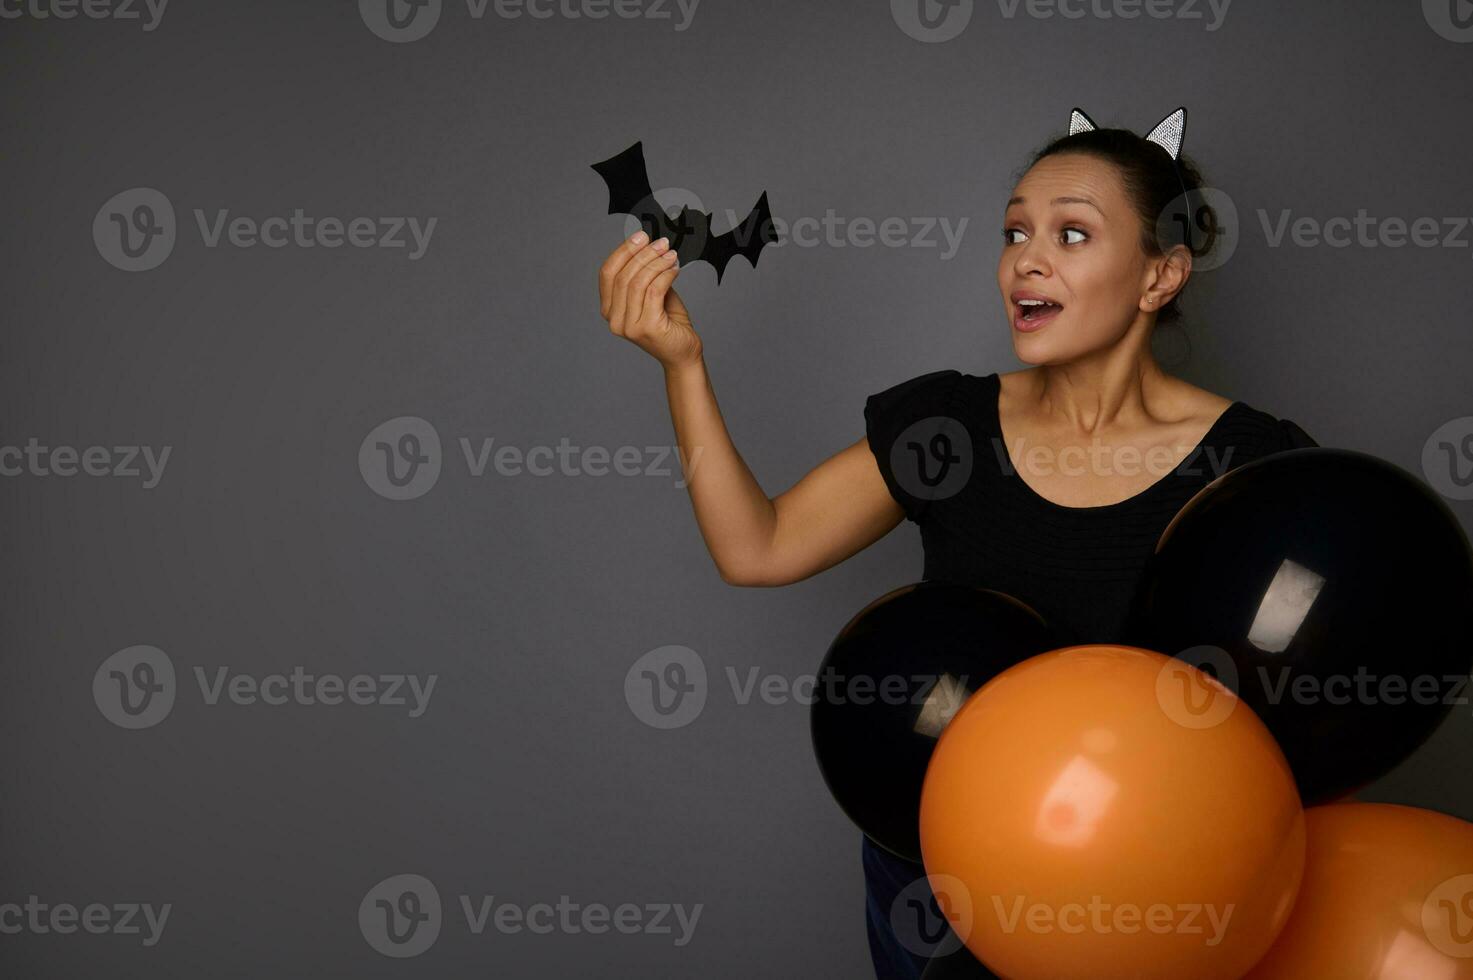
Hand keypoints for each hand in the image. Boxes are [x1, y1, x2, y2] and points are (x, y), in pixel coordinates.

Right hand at [598, 232, 701, 368]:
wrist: (682, 353)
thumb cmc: (668, 323)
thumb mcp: (652, 293)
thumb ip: (644, 274)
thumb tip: (646, 245)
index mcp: (609, 310)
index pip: (607, 273)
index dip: (623, 251)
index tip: (641, 236)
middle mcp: (614, 320)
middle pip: (623, 276)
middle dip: (643, 254)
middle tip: (661, 243)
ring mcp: (628, 326)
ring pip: (638, 282)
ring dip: (656, 263)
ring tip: (671, 254)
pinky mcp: (647, 328)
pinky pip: (654, 291)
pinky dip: (665, 274)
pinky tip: (675, 268)